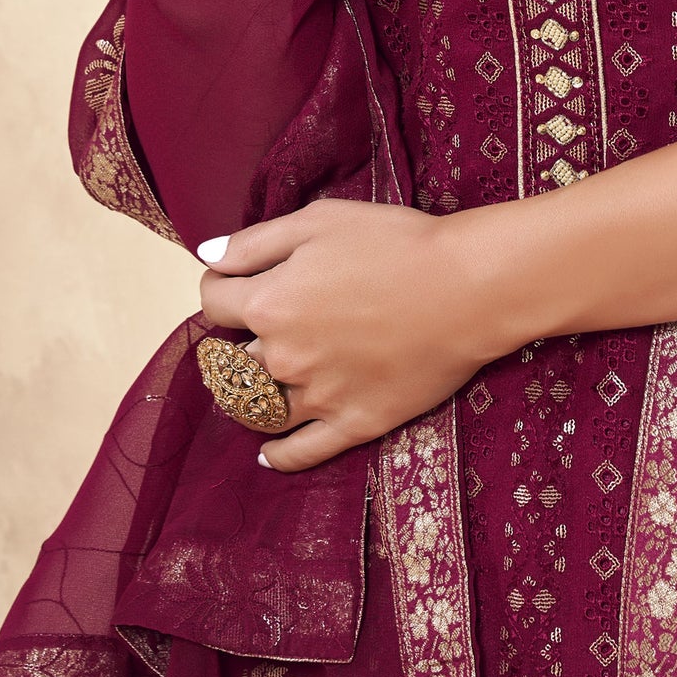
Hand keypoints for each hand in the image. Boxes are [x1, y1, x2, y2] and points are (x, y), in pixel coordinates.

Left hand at [197, 200, 499, 471]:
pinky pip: (300, 452)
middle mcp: (283, 357)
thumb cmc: (397, 243)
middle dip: (233, 345)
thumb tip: (207, 256)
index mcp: (270, 303)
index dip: (218, 288)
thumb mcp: (320, 220)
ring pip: (257, 410)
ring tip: (256, 385)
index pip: (213, 303)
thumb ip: (256, 241)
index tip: (230, 282)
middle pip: (231, 361)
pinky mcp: (354, 423)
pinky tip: (267, 452)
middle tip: (254, 333)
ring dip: (248, 398)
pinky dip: (277, 455)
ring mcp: (317, 397)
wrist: (469, 287)